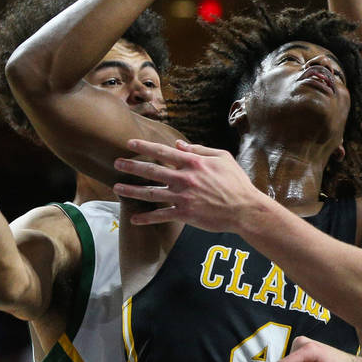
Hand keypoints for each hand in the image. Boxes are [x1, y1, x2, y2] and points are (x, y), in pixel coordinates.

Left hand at [112, 139, 268, 231]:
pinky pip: (161, 216)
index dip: (144, 147)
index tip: (129, 144)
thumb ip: (200, 149)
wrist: (244, 209)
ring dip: (132, 190)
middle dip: (131, 166)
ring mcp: (183, 197)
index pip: (163, 152)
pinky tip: (134, 219)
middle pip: (151, 171)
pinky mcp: (184, 214)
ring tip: (116, 187)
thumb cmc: (236, 182)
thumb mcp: (222, 158)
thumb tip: (179, 143)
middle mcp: (184, 178)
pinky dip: (146, 218)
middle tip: (116, 163)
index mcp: (193, 163)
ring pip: (151, 193)